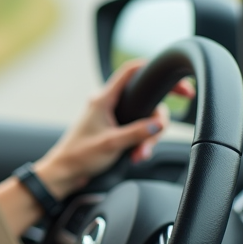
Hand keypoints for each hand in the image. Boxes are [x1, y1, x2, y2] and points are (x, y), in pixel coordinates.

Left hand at [32, 59, 193, 199]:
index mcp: (103, 99)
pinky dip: (140, 142)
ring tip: (139, 155)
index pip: (131, 72)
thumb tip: (158, 124)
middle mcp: (107, 103)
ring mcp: (111, 115)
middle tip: (152, 142)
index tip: (177, 82)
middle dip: (154, 124)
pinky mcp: (114, 128)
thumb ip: (137, 132)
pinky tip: (136, 155)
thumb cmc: (80, 156)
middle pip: (145, 102)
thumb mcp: (112, 144)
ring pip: (143, 119)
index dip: (154, 71)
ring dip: (146, 138)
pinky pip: (136, 129)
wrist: (65, 172)